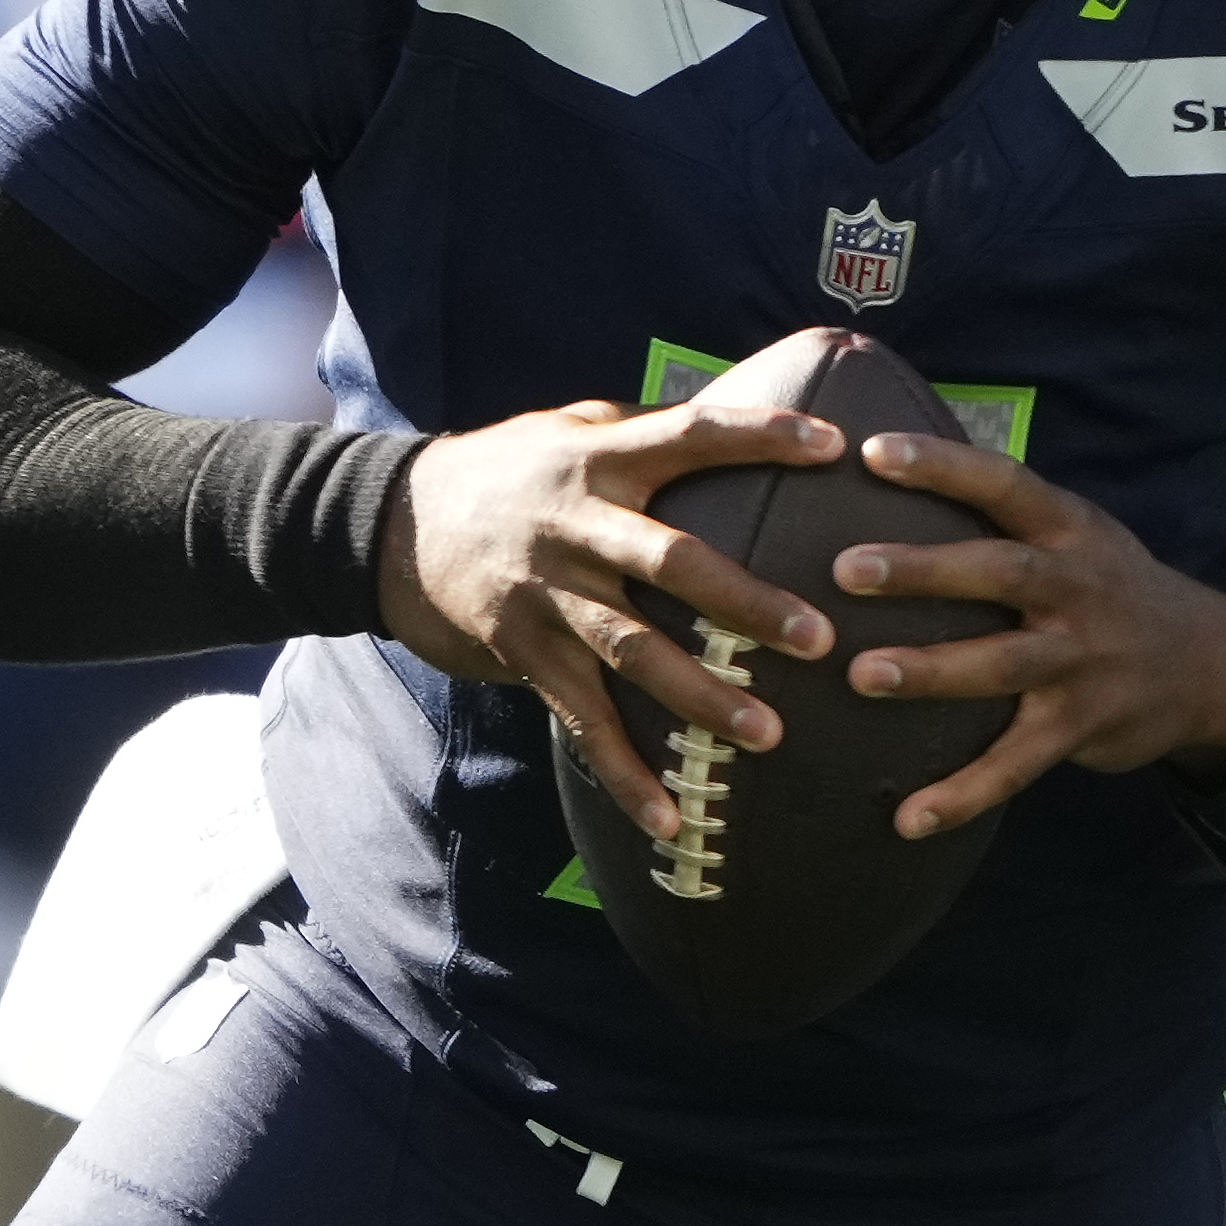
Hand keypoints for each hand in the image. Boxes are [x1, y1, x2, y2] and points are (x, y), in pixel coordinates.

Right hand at [377, 399, 839, 842]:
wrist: (394, 525)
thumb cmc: (508, 467)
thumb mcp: (570, 425)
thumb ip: (648, 425)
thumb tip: (750, 404)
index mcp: (599, 457)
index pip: (689, 434)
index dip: (758, 435)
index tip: (831, 445)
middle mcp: (575, 524)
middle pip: (672, 562)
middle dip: (747, 603)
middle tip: (819, 638)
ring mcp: (547, 594)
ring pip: (633, 651)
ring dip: (702, 697)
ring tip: (768, 736)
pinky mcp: (524, 652)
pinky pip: (583, 721)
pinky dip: (626, 775)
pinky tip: (673, 821)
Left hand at [824, 434, 1225, 838]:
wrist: (1209, 665)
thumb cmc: (1108, 587)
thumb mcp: (1077, 534)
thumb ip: (1003, 514)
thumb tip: (891, 467)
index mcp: (1070, 529)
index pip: (1004, 483)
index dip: (942, 464)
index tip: (872, 452)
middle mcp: (1079, 589)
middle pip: (1001, 572)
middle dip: (925, 570)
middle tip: (846, 568)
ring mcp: (1082, 661)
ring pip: (1002, 666)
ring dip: (932, 671)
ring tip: (862, 676)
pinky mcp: (1081, 726)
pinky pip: (1016, 765)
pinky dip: (963, 794)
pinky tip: (907, 819)